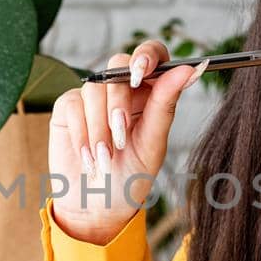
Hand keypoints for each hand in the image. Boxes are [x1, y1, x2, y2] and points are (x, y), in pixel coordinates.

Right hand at [47, 39, 208, 244]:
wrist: (97, 206)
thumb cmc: (130, 177)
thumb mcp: (152, 144)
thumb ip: (166, 104)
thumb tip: (191, 68)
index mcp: (150, 93)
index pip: (152, 54)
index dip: (146, 55)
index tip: (141, 74)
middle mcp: (122, 89)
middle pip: (118, 64)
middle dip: (118, 102)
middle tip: (120, 139)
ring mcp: (93, 97)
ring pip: (94, 88)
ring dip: (100, 128)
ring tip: (105, 158)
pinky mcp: (68, 108)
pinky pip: (73, 104)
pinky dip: (82, 133)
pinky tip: (88, 157)